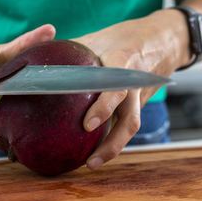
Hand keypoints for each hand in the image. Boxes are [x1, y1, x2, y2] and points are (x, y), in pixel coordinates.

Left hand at [72, 9, 189, 168]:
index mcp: (123, 62)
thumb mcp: (98, 38)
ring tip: (91, 163)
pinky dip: (114, 139)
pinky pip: (127, 124)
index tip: (88, 125)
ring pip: (130, 127)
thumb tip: (39, 65)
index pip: (115, 88)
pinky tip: (96, 151)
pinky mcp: (139, 104)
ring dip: (113, 148)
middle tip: (89, 160)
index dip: (103, 107)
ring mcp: (139, 97)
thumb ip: (74, 52)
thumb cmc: (124, 37)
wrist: (162, 39)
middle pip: (129, 119)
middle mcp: (134, 84)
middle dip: (111, 143)